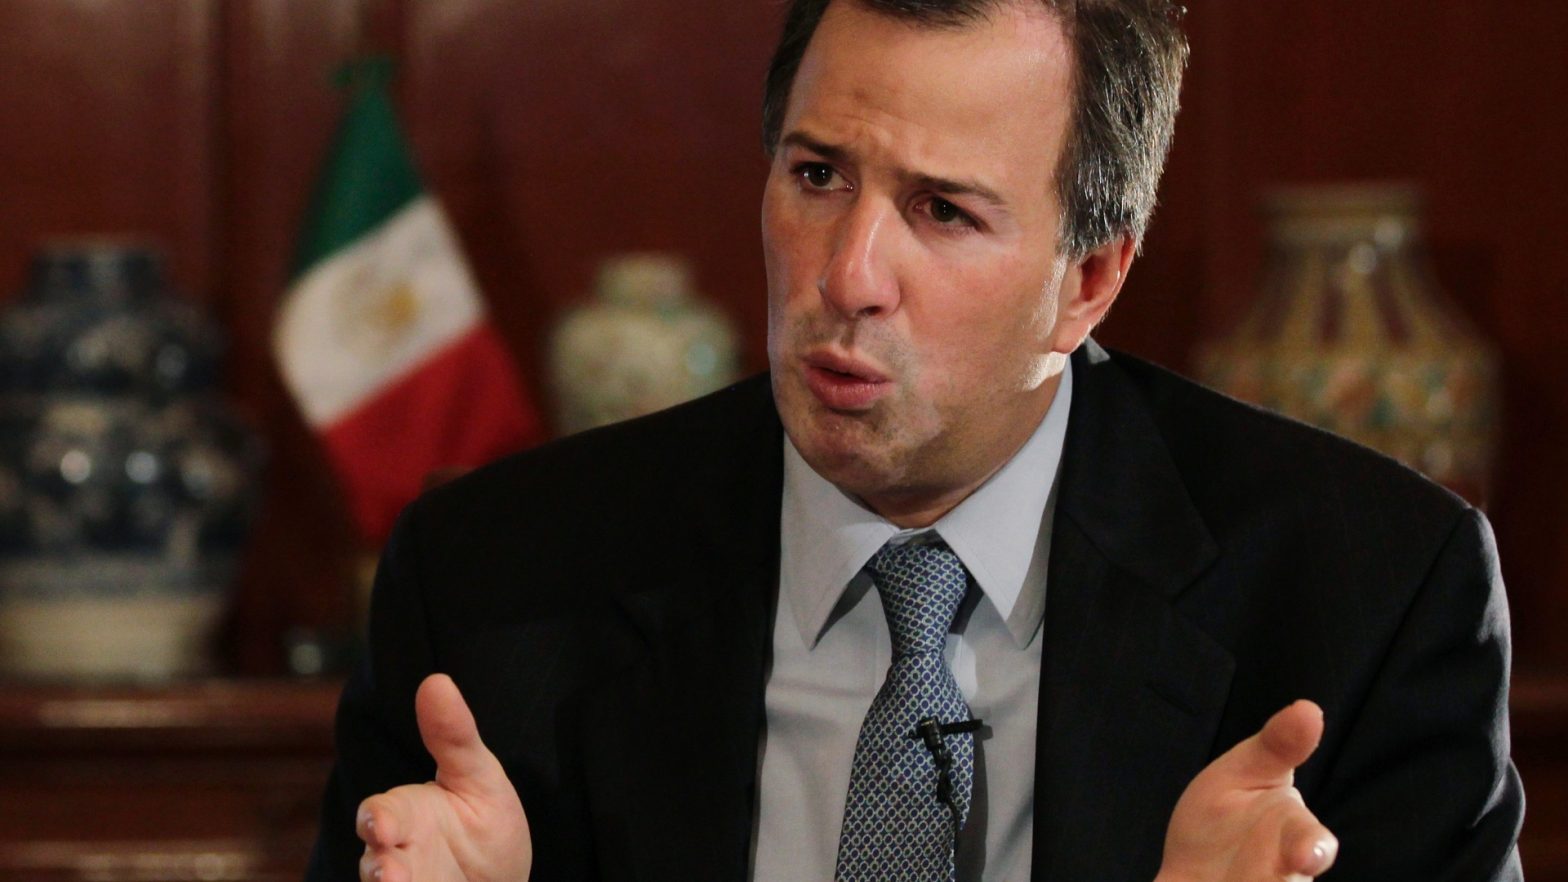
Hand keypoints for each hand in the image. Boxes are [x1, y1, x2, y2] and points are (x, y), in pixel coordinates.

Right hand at [357, 674, 531, 881]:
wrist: (503, 880)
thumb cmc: (482, 823)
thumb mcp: (479, 777)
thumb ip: (455, 737)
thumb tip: (436, 680)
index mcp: (404, 816)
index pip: (378, 815)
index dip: (376, 820)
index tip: (381, 825)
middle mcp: (398, 856)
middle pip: (374, 864)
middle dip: (379, 870)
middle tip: (388, 875)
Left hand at [1156, 700, 1338, 881]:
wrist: (1191, 870)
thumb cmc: (1227, 816)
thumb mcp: (1244, 772)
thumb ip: (1276, 746)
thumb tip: (1309, 708)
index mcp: (1292, 838)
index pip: (1311, 845)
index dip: (1311, 850)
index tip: (1306, 855)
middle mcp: (1282, 877)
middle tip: (1290, 868)